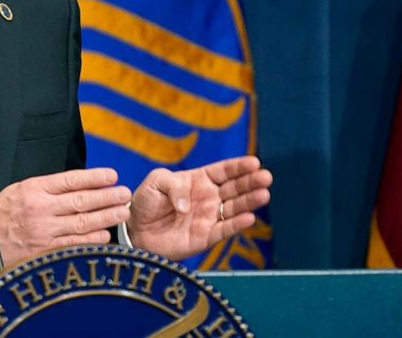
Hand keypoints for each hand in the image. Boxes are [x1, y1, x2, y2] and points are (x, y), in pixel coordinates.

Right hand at [0, 168, 130, 271]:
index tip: (112, 175)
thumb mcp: (21, 189)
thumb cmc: (3, 213)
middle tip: (125, 193)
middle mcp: (40, 209)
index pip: (71, 180)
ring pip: (82, 222)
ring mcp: (43, 231)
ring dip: (106, 217)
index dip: (94, 178)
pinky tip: (105, 234)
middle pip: (81, 201)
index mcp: (34, 189)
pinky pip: (74, 243)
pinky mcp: (44, 250)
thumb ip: (48, 187)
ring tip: (122, 212)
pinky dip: (92, 239)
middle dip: (107, 197)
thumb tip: (81, 185)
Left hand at [126, 156, 271, 260]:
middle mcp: (208, 197)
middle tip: (266, 177)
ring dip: (250, 201)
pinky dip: (237, 225)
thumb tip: (188, 206)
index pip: (224, 171)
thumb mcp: (156, 182)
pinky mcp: (206, 237)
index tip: (254, 163)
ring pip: (235, 208)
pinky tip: (249, 218)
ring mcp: (209, 217)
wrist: (135, 229)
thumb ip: (173, 185)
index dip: (239, 167)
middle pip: (235, 188)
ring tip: (264, 194)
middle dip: (251, 182)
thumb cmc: (145, 202)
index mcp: (198, 180)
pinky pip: (224, 230)